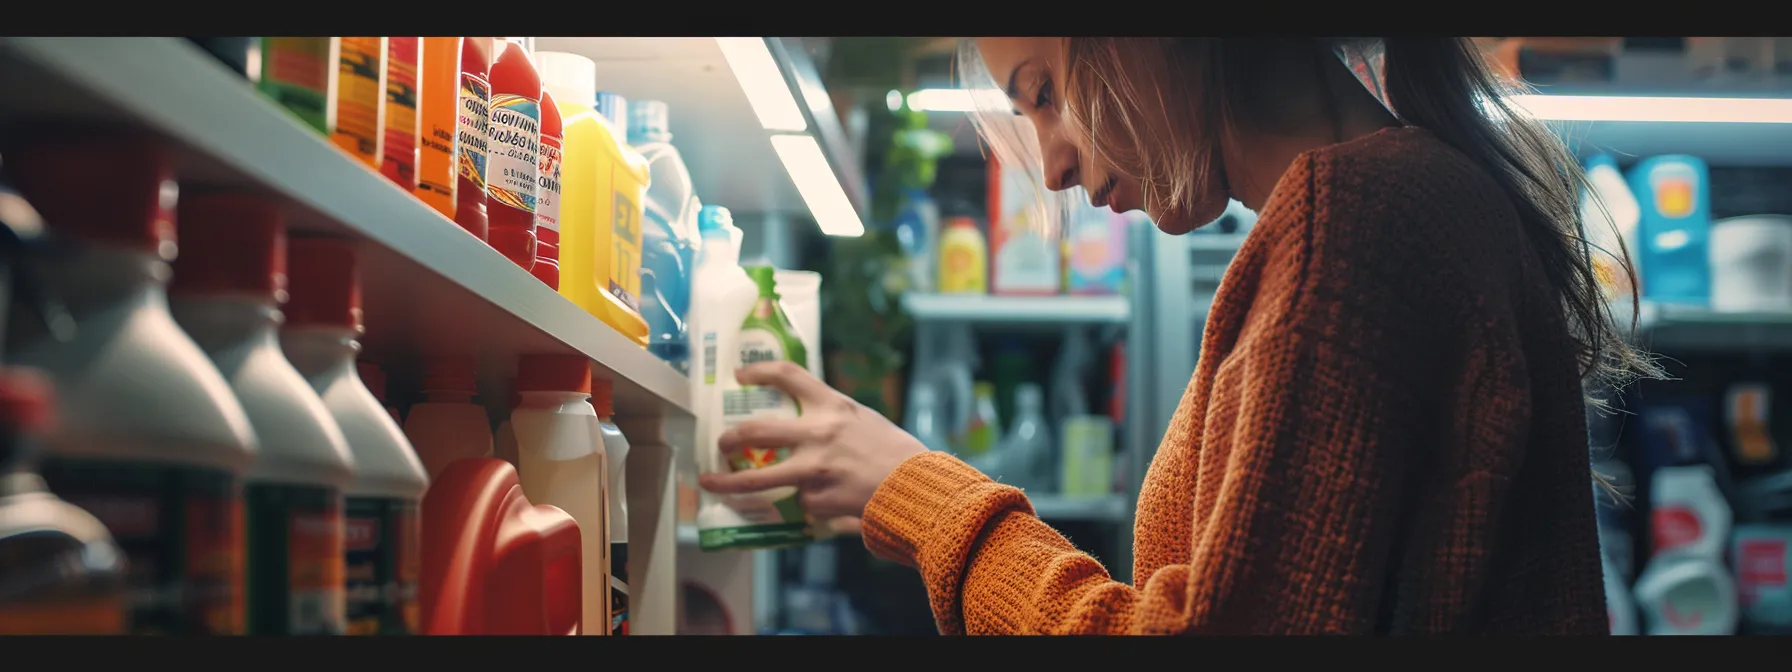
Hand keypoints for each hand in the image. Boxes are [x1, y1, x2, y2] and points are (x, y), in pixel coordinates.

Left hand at [697, 361, 928, 522]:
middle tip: (721, 442)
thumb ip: (831, 419)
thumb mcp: (863, 420)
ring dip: (729, 483)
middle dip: (731, 437)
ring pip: (760, 478)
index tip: (740, 375)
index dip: (760, 371)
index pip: (789, 375)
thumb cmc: (895, 453)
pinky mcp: (818, 499)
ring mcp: (815, 469)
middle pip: (756, 430)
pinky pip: (799, 501)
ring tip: (711, 484)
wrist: (919, 489)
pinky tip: (824, 501)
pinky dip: (805, 502)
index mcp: (833, 406)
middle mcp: (819, 433)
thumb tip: (801, 424)